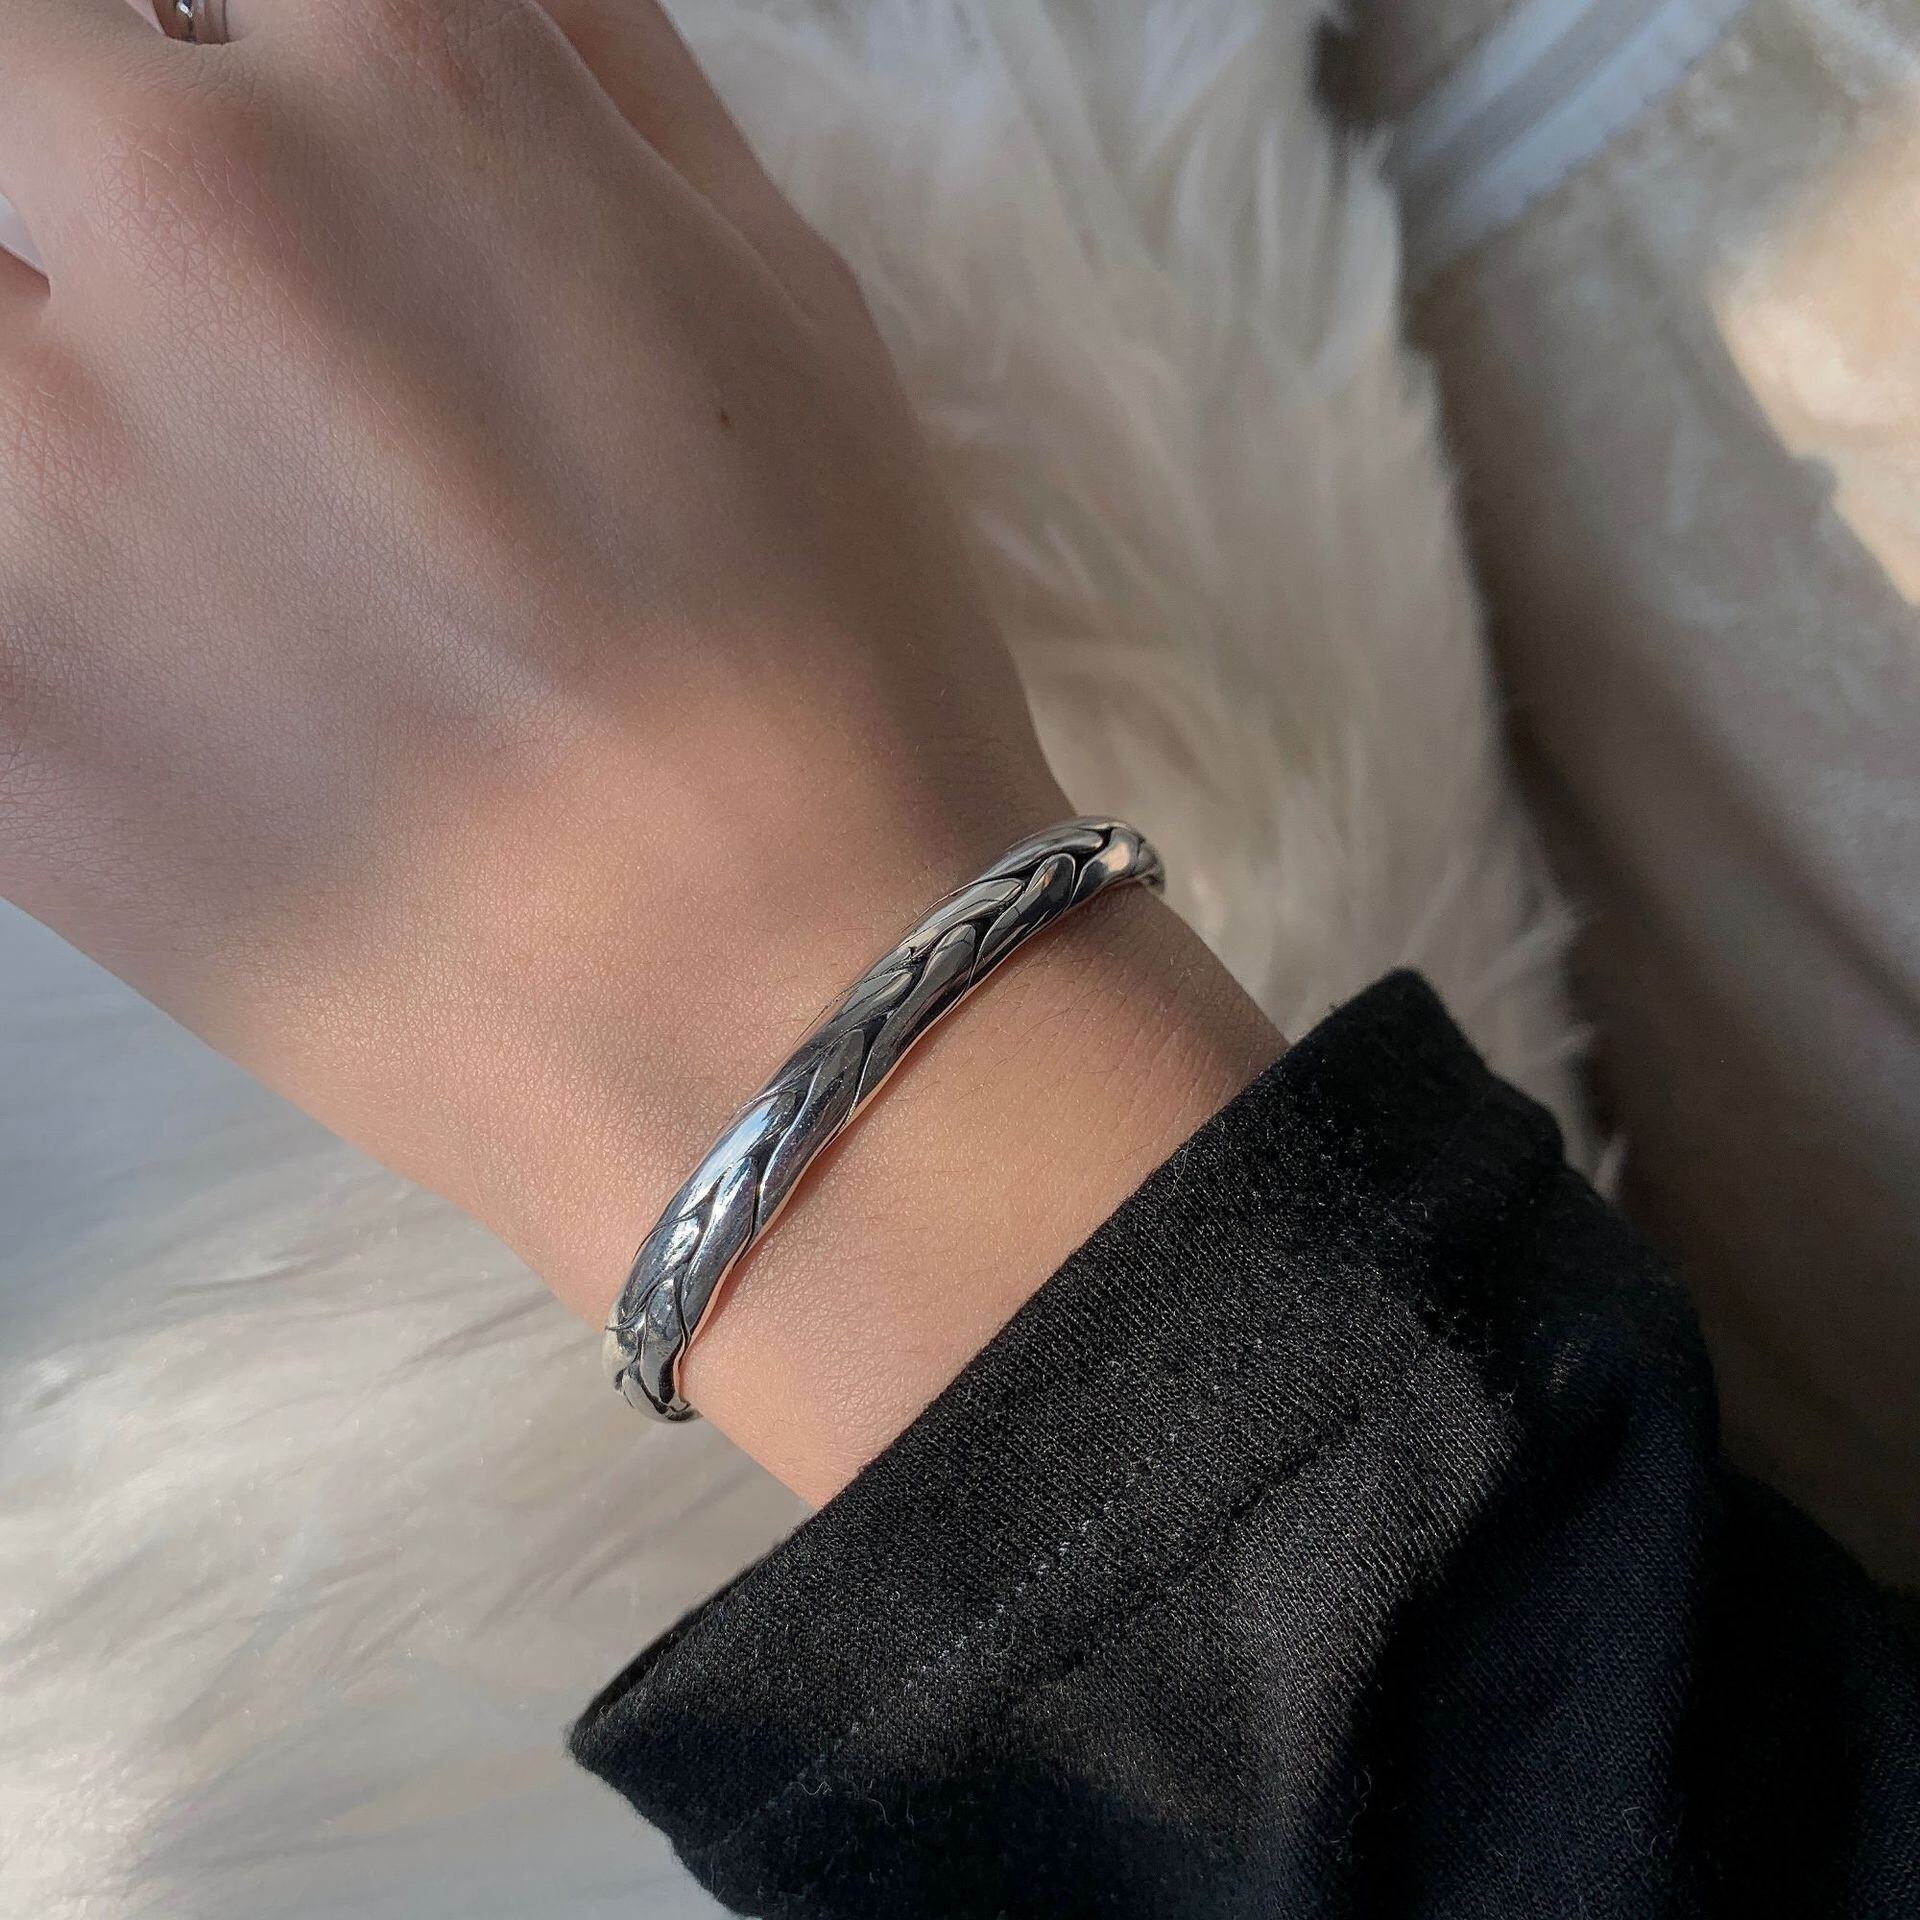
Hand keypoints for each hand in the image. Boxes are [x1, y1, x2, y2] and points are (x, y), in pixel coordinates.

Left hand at [0, 0, 1276, 1494]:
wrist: (789, 1009)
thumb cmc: (837, 666)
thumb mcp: (787, 309)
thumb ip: (597, 90)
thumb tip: (491, 9)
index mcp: (413, 78)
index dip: (236, 68)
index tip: (255, 149)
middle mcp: (190, 214)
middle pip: (10, 72)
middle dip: (92, 172)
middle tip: (203, 326)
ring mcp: (35, 472)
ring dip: (48, 374)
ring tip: (198, 508)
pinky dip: (40, 580)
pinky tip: (171, 659)